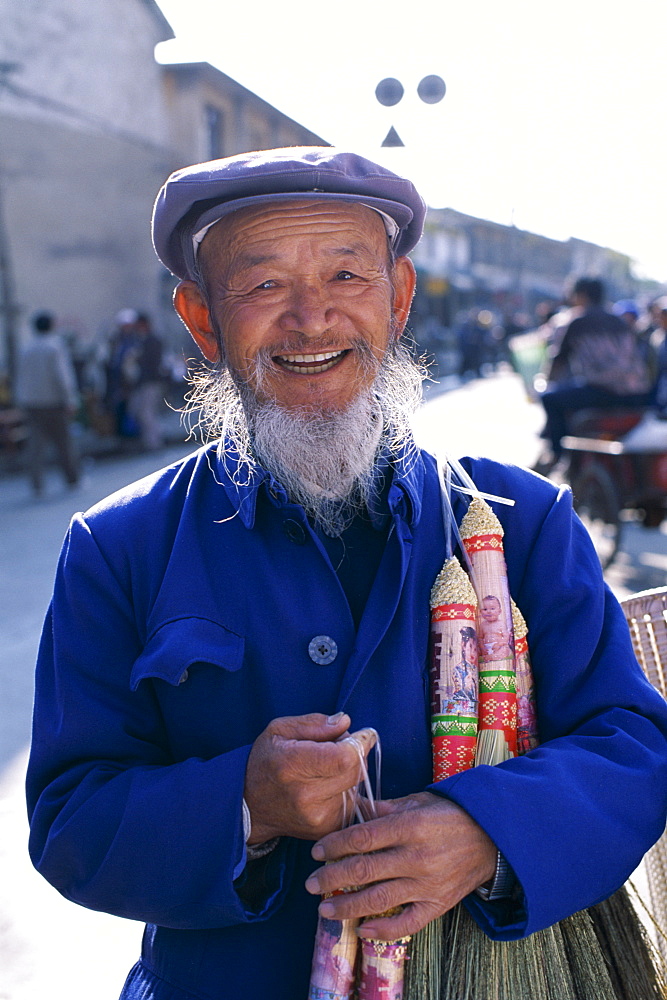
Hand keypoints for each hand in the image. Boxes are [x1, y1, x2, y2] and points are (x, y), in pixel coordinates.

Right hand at [244, 713, 375, 844]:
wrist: (250, 806)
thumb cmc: (266, 762)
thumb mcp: (279, 731)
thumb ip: (314, 723)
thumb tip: (345, 722)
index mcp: (292, 766)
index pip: (345, 758)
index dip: (360, 743)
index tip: (364, 735)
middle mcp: (306, 796)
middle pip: (355, 771)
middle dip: (355, 754)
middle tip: (338, 748)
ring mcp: (318, 817)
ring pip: (356, 787)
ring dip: (350, 774)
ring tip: (326, 769)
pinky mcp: (327, 829)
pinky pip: (354, 804)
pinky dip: (348, 791)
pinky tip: (330, 785)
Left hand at [305, 792, 496, 939]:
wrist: (492, 837)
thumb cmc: (450, 815)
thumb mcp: (418, 802)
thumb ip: (384, 808)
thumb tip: (351, 807)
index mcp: (409, 826)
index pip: (362, 838)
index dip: (335, 845)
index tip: (316, 852)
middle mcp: (416, 857)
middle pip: (363, 870)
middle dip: (331, 878)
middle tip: (310, 883)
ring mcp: (426, 883)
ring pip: (379, 899)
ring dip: (347, 906)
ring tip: (324, 909)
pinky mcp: (437, 904)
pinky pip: (407, 923)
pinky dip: (383, 929)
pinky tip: (362, 929)